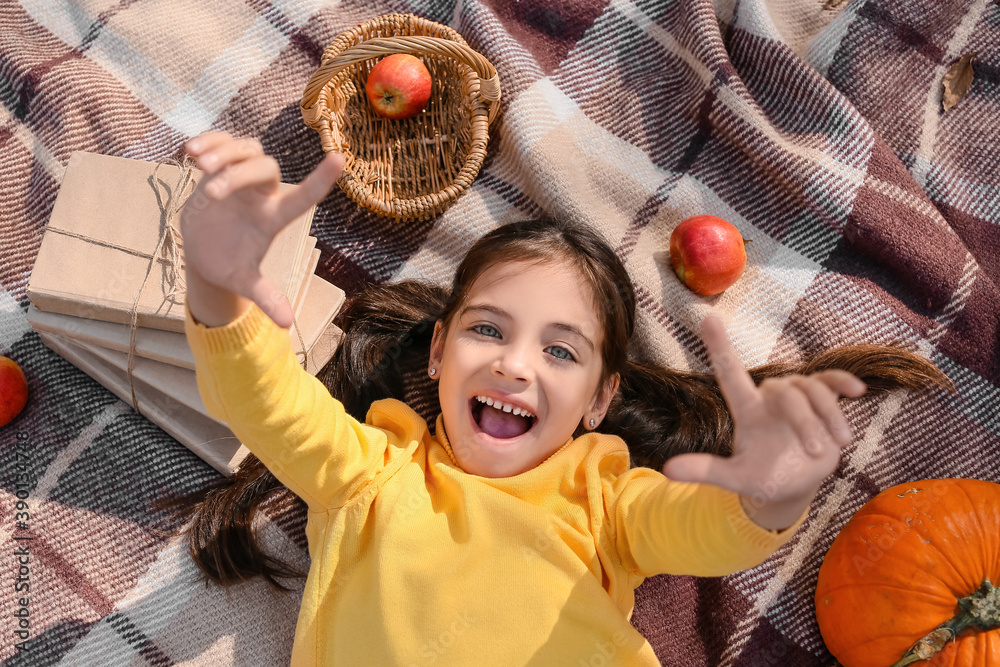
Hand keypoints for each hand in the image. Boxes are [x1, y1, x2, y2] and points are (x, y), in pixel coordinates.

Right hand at [180, 132, 343, 326]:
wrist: (203, 255)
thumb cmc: (230, 267)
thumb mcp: (246, 282)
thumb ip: (266, 297)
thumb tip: (287, 324)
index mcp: (273, 218)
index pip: (305, 196)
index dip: (322, 179)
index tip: (340, 159)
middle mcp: (262, 194)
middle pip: (266, 167)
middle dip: (239, 175)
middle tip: (211, 194)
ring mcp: (242, 178)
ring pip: (247, 148)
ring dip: (224, 152)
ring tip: (197, 164)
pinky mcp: (220, 168)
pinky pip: (222, 142)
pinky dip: (209, 140)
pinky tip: (188, 151)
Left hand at [661, 315, 866, 529]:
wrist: (792, 485)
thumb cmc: (760, 477)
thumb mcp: (734, 477)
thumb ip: (705, 470)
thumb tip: (667, 471)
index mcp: (747, 410)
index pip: (730, 372)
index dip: (719, 345)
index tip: (707, 318)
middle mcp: (771, 397)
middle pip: (787, 391)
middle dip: (805, 421)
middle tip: (818, 452)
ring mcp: (798, 398)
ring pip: (813, 388)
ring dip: (828, 416)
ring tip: (839, 444)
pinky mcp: (822, 402)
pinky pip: (832, 382)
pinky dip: (844, 383)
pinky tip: (856, 390)